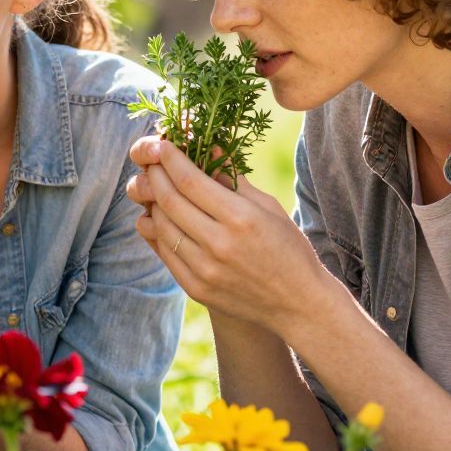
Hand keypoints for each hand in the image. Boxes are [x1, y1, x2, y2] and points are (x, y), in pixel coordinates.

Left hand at [126, 135, 331, 336]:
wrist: (298, 304)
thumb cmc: (288, 248)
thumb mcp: (269, 207)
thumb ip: (234, 179)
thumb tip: (209, 146)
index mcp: (241, 219)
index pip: (191, 181)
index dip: (171, 160)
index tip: (163, 146)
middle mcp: (219, 244)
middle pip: (170, 201)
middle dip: (156, 176)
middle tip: (152, 162)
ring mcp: (204, 269)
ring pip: (161, 226)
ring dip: (153, 202)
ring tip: (155, 188)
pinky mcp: (194, 288)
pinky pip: (163, 252)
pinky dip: (155, 230)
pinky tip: (157, 217)